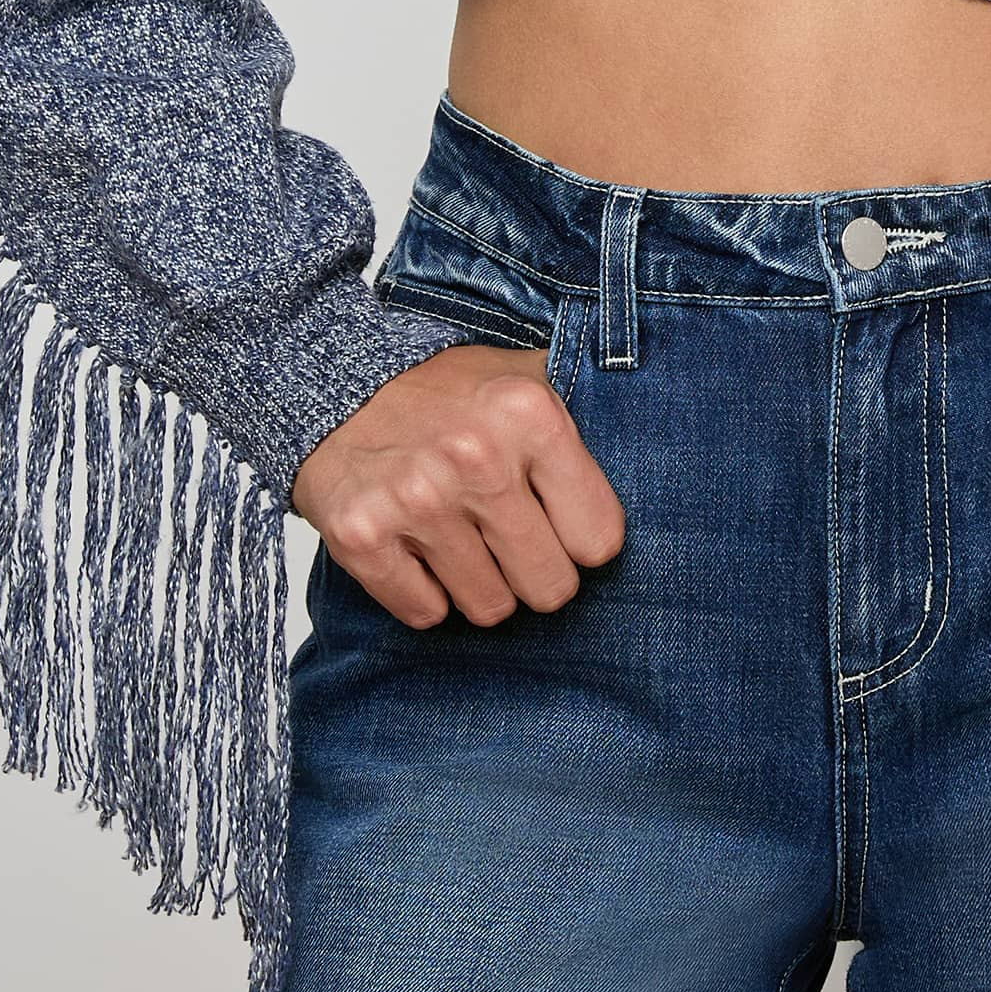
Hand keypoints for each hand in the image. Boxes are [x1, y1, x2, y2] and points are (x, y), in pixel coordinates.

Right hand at [292, 344, 625, 632]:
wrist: (335, 380)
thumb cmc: (447, 391)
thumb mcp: (527, 378)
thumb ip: (588, 419)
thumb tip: (655, 469)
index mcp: (531, 415)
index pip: (600, 541)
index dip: (580, 539)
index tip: (557, 521)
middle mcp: (477, 458)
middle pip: (550, 588)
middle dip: (534, 571)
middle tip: (508, 537)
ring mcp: (416, 499)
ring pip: (488, 609)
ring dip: (479, 583)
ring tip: (460, 535)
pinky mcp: (361, 535)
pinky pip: (424, 613)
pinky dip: (425, 593)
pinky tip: (417, 548)